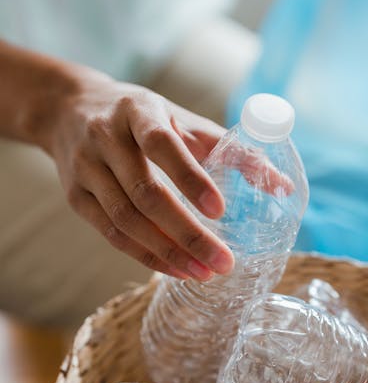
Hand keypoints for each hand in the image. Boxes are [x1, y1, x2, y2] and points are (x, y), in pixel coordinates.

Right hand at [45, 72, 234, 279]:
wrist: (69, 109)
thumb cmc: (142, 117)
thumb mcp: (183, 121)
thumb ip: (232, 150)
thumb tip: (283, 186)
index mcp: (138, 110)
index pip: (161, 145)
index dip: (190, 178)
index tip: (220, 210)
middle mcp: (105, 138)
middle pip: (145, 193)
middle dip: (187, 233)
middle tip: (223, 261)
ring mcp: (86, 169)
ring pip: (126, 220)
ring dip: (167, 252)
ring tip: (204, 273)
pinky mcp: (76, 198)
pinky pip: (111, 234)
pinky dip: (145, 255)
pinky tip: (176, 269)